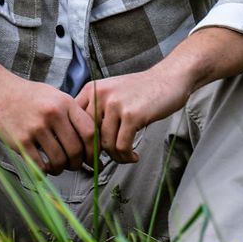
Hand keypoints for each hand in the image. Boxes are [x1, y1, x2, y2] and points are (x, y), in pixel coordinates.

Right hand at [0, 68, 96, 173]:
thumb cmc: (26, 94)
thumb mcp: (53, 95)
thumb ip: (71, 114)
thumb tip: (90, 141)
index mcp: (65, 102)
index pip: (89, 132)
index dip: (94, 150)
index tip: (92, 159)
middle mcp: (53, 114)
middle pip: (76, 150)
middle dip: (77, 164)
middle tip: (73, 166)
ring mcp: (35, 127)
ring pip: (59, 160)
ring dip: (60, 169)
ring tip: (56, 167)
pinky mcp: (19, 140)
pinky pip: (38, 165)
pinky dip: (44, 172)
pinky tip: (42, 168)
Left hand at [77, 66, 194, 163]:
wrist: (168, 79)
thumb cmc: (141, 90)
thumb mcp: (111, 93)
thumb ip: (96, 111)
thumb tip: (84, 142)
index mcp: (92, 90)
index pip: (74, 122)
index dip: (80, 142)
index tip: (87, 154)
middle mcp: (100, 95)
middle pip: (88, 136)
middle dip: (95, 155)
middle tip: (104, 162)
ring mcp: (116, 105)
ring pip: (106, 144)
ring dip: (116, 156)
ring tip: (125, 156)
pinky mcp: (132, 115)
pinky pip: (122, 146)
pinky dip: (127, 156)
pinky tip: (133, 156)